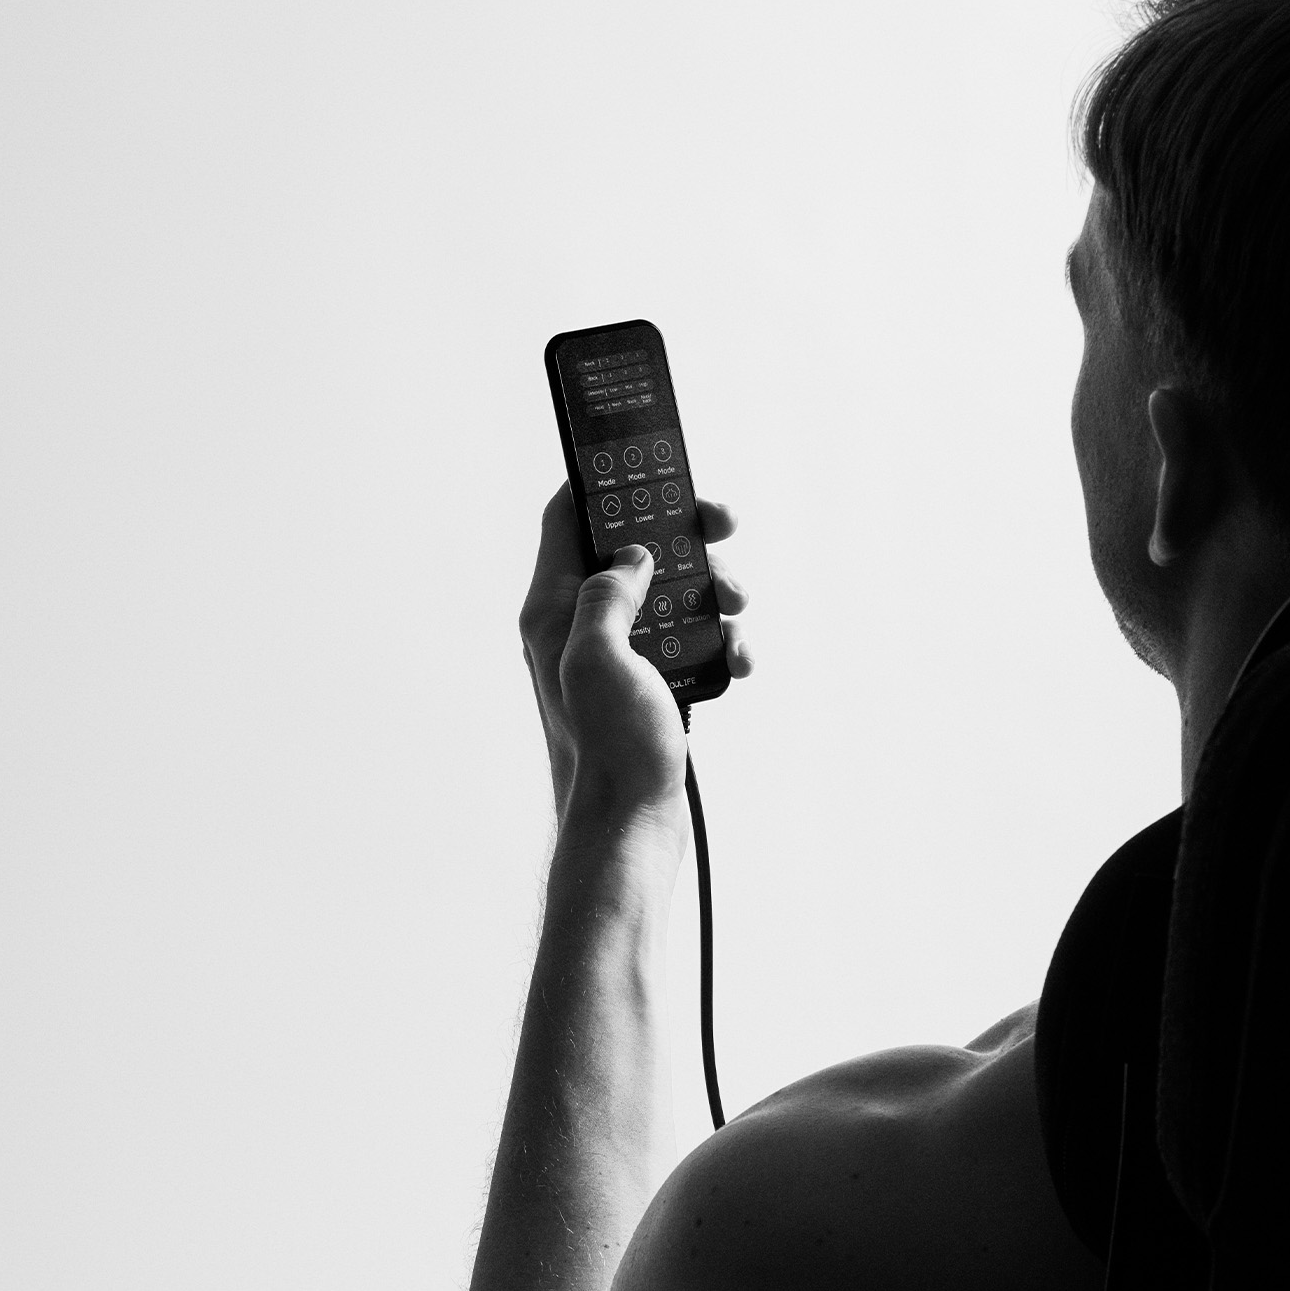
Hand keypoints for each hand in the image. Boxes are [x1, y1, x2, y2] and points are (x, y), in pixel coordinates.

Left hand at [519, 486, 751, 827]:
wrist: (631, 829)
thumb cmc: (607, 751)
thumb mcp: (599, 657)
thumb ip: (608, 593)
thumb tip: (632, 555)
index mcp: (553, 610)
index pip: (569, 516)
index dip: (607, 479)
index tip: (653, 461)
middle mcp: (579, 628)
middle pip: (632, 549)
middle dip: (683, 535)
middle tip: (722, 527)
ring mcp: (617, 659)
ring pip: (669, 594)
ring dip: (710, 591)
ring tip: (736, 606)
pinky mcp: (650, 689)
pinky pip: (689, 645)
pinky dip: (719, 644)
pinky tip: (737, 659)